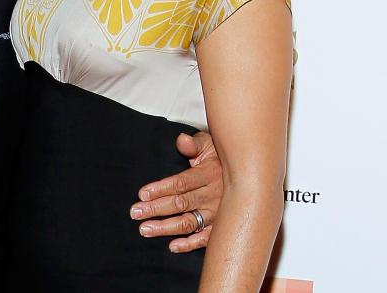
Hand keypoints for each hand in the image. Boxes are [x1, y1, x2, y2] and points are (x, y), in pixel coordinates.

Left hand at [129, 131, 222, 252]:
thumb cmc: (223, 157)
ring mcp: (218, 214)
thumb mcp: (210, 144)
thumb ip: (194, 144)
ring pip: (189, 223)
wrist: (251, 175)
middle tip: (135, 213)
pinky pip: (206, 239)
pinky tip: (173, 246)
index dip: (161, 189)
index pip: (182, 183)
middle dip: (156, 209)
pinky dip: (190, 244)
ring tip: (145, 229)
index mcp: (210, 174)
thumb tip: (181, 140)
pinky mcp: (222, 227)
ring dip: (166, 228)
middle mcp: (214, 196)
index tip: (143, 194)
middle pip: (181, 203)